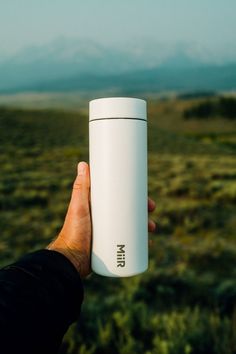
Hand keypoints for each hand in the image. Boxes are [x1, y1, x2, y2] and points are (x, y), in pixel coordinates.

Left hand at [47, 162, 155, 277]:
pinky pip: (129, 243)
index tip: (144, 194)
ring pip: (131, 227)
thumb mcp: (78, 207)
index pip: (119, 197)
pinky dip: (139, 242)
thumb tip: (83, 164)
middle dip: (143, 210)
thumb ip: (80, 187)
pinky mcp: (111, 247)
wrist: (71, 261)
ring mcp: (109, 233)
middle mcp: (104, 219)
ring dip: (144, 225)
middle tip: (151, 209)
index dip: (134, 195)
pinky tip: (148, 242)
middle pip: (128, 211)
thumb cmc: (72, 232)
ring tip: (151, 228)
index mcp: (98, 207)